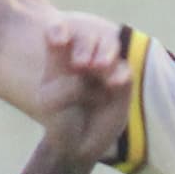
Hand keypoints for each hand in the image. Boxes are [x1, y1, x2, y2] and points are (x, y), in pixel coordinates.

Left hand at [30, 12, 130, 167]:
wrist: (77, 142)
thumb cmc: (59, 116)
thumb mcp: (49, 101)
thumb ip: (63, 84)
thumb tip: (87, 75)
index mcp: (60, 54)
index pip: (60, 31)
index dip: (59, 31)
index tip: (57, 40)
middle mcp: (84, 54)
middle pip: (87, 36)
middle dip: (84, 46)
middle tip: (80, 64)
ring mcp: (105, 65)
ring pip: (109, 46)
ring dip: (104, 53)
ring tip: (99, 66)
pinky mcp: (122, 81)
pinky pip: (124, 70)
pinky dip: (119, 73)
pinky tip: (114, 82)